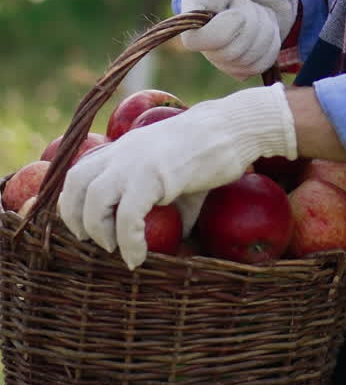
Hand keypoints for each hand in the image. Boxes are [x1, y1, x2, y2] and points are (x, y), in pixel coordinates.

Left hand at [58, 83, 296, 269]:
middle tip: (95, 243)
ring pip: (95, 200)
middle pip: (76, 185)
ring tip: (117, 250)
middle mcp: (122, 152)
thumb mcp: (178, 178)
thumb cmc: (211, 153)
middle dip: (77, 220)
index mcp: (123, 148)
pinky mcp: (155, 175)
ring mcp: (136, 162)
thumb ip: (167, 205)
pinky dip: (128, 241)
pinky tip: (138, 256)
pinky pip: (128, 215)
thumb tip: (175, 242)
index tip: (85, 228)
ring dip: (99, 232)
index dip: (73, 203)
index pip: (78, 171)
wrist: (234, 128)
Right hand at [180, 0, 297, 77]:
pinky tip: (268, 27)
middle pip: (227, 53)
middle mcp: (202, 34)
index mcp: (193, 7)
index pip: (193, 40)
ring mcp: (221, 52)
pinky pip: (258, 67)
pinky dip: (271, 46)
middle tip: (252, 3)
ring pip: (245, 61)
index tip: (239, 13)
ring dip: (265, 33)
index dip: (219, 32)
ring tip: (261, 11)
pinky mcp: (241, 62)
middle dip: (252, 25)